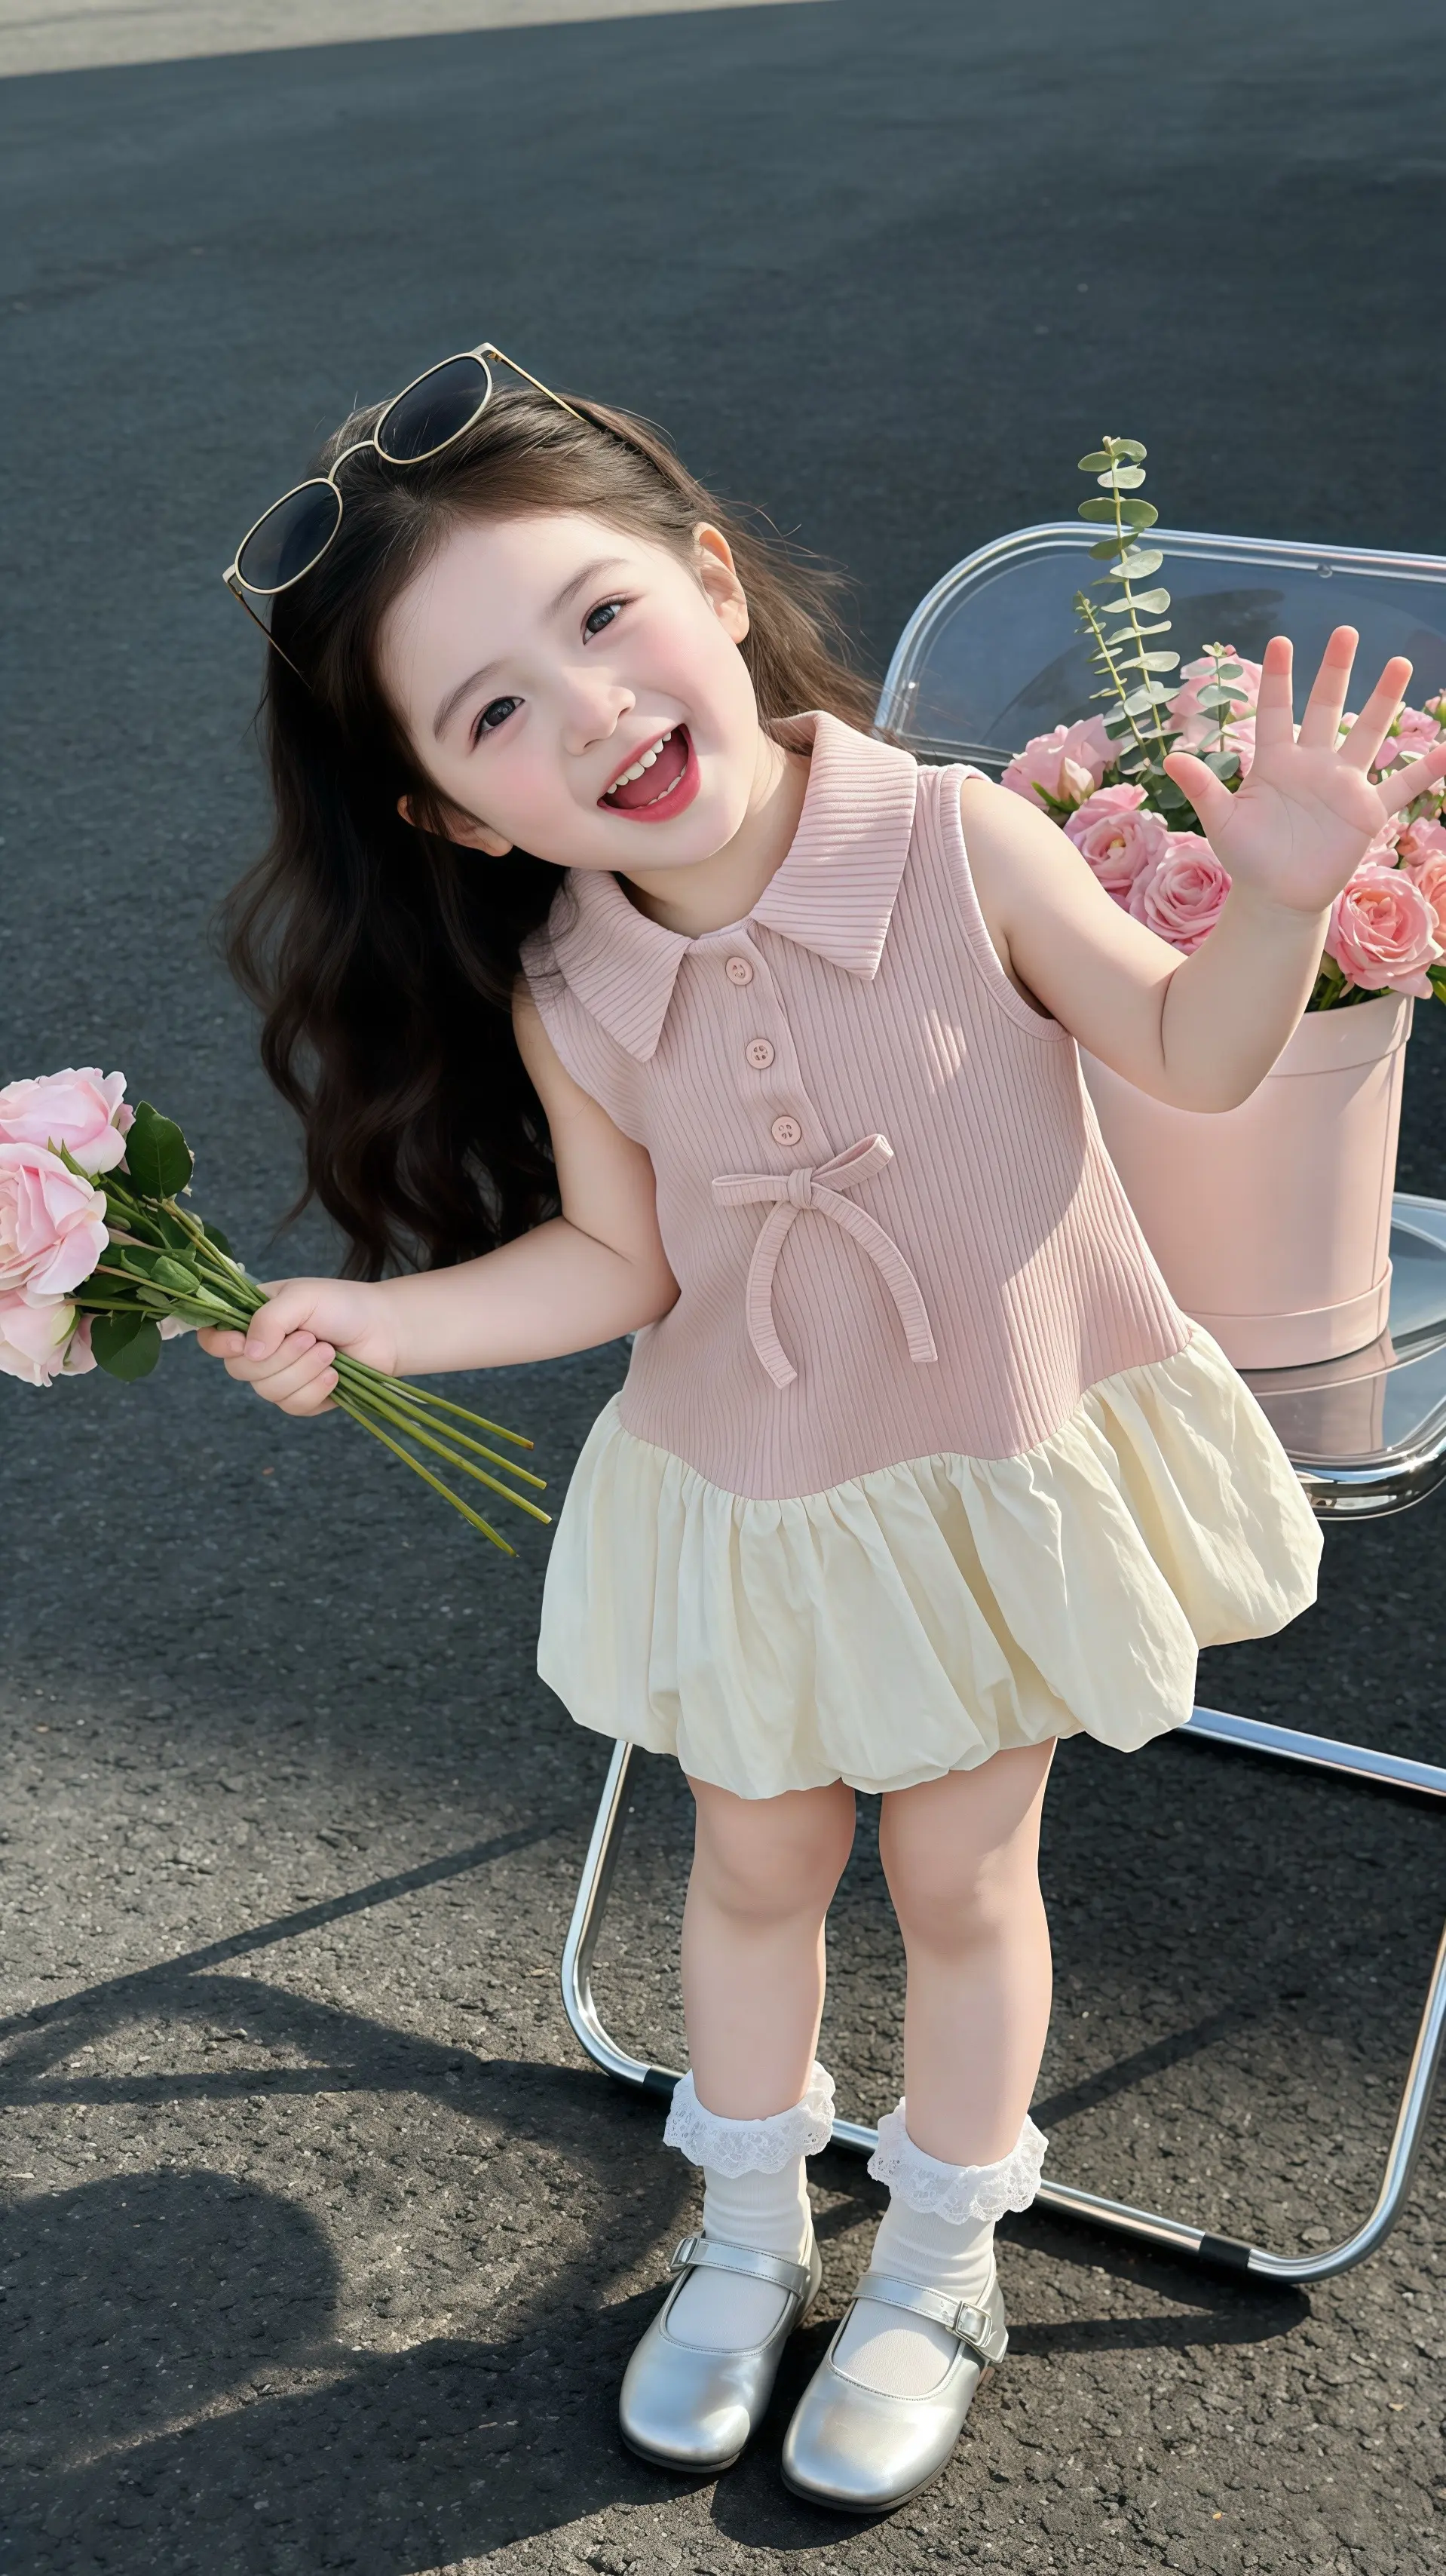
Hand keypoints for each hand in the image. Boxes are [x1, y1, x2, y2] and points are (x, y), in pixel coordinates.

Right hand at [196, 1276, 396, 1417]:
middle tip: (311, 1337)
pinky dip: (315, 1390)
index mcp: (252, 1318)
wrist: (385, 1330)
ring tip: (329, 1352)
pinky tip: (335, 1375)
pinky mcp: (302, 1398)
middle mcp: (260, 1349)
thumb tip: (249, 1352)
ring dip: (302, 1371)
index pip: (212, 1337)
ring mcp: (280, 1377)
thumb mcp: (302, 1298)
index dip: (219, 1344)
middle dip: (280, 1357)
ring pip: (267, 1391)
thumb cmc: (342, 1305)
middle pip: (240, 1370)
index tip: (243, 1343)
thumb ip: (269, 1319)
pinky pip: (293, 1406)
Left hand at [1163, 628, 1445, 916]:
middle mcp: (1313, 764)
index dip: (1277, 679)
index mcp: (1275, 762)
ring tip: (1399, 663)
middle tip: (1346, 632)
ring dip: (1385, 701)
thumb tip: (1170, 758)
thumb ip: (1203, 788)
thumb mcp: (1221, 821)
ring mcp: (1343, 784)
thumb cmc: (1247, 857)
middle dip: (1336, 671)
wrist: (1277, 897)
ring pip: (1369, 733)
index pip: (1275, 711)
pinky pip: (1401, 786)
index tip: (1280, 642)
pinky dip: (1425, 770)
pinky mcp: (1366, 811)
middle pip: (1327, 708)